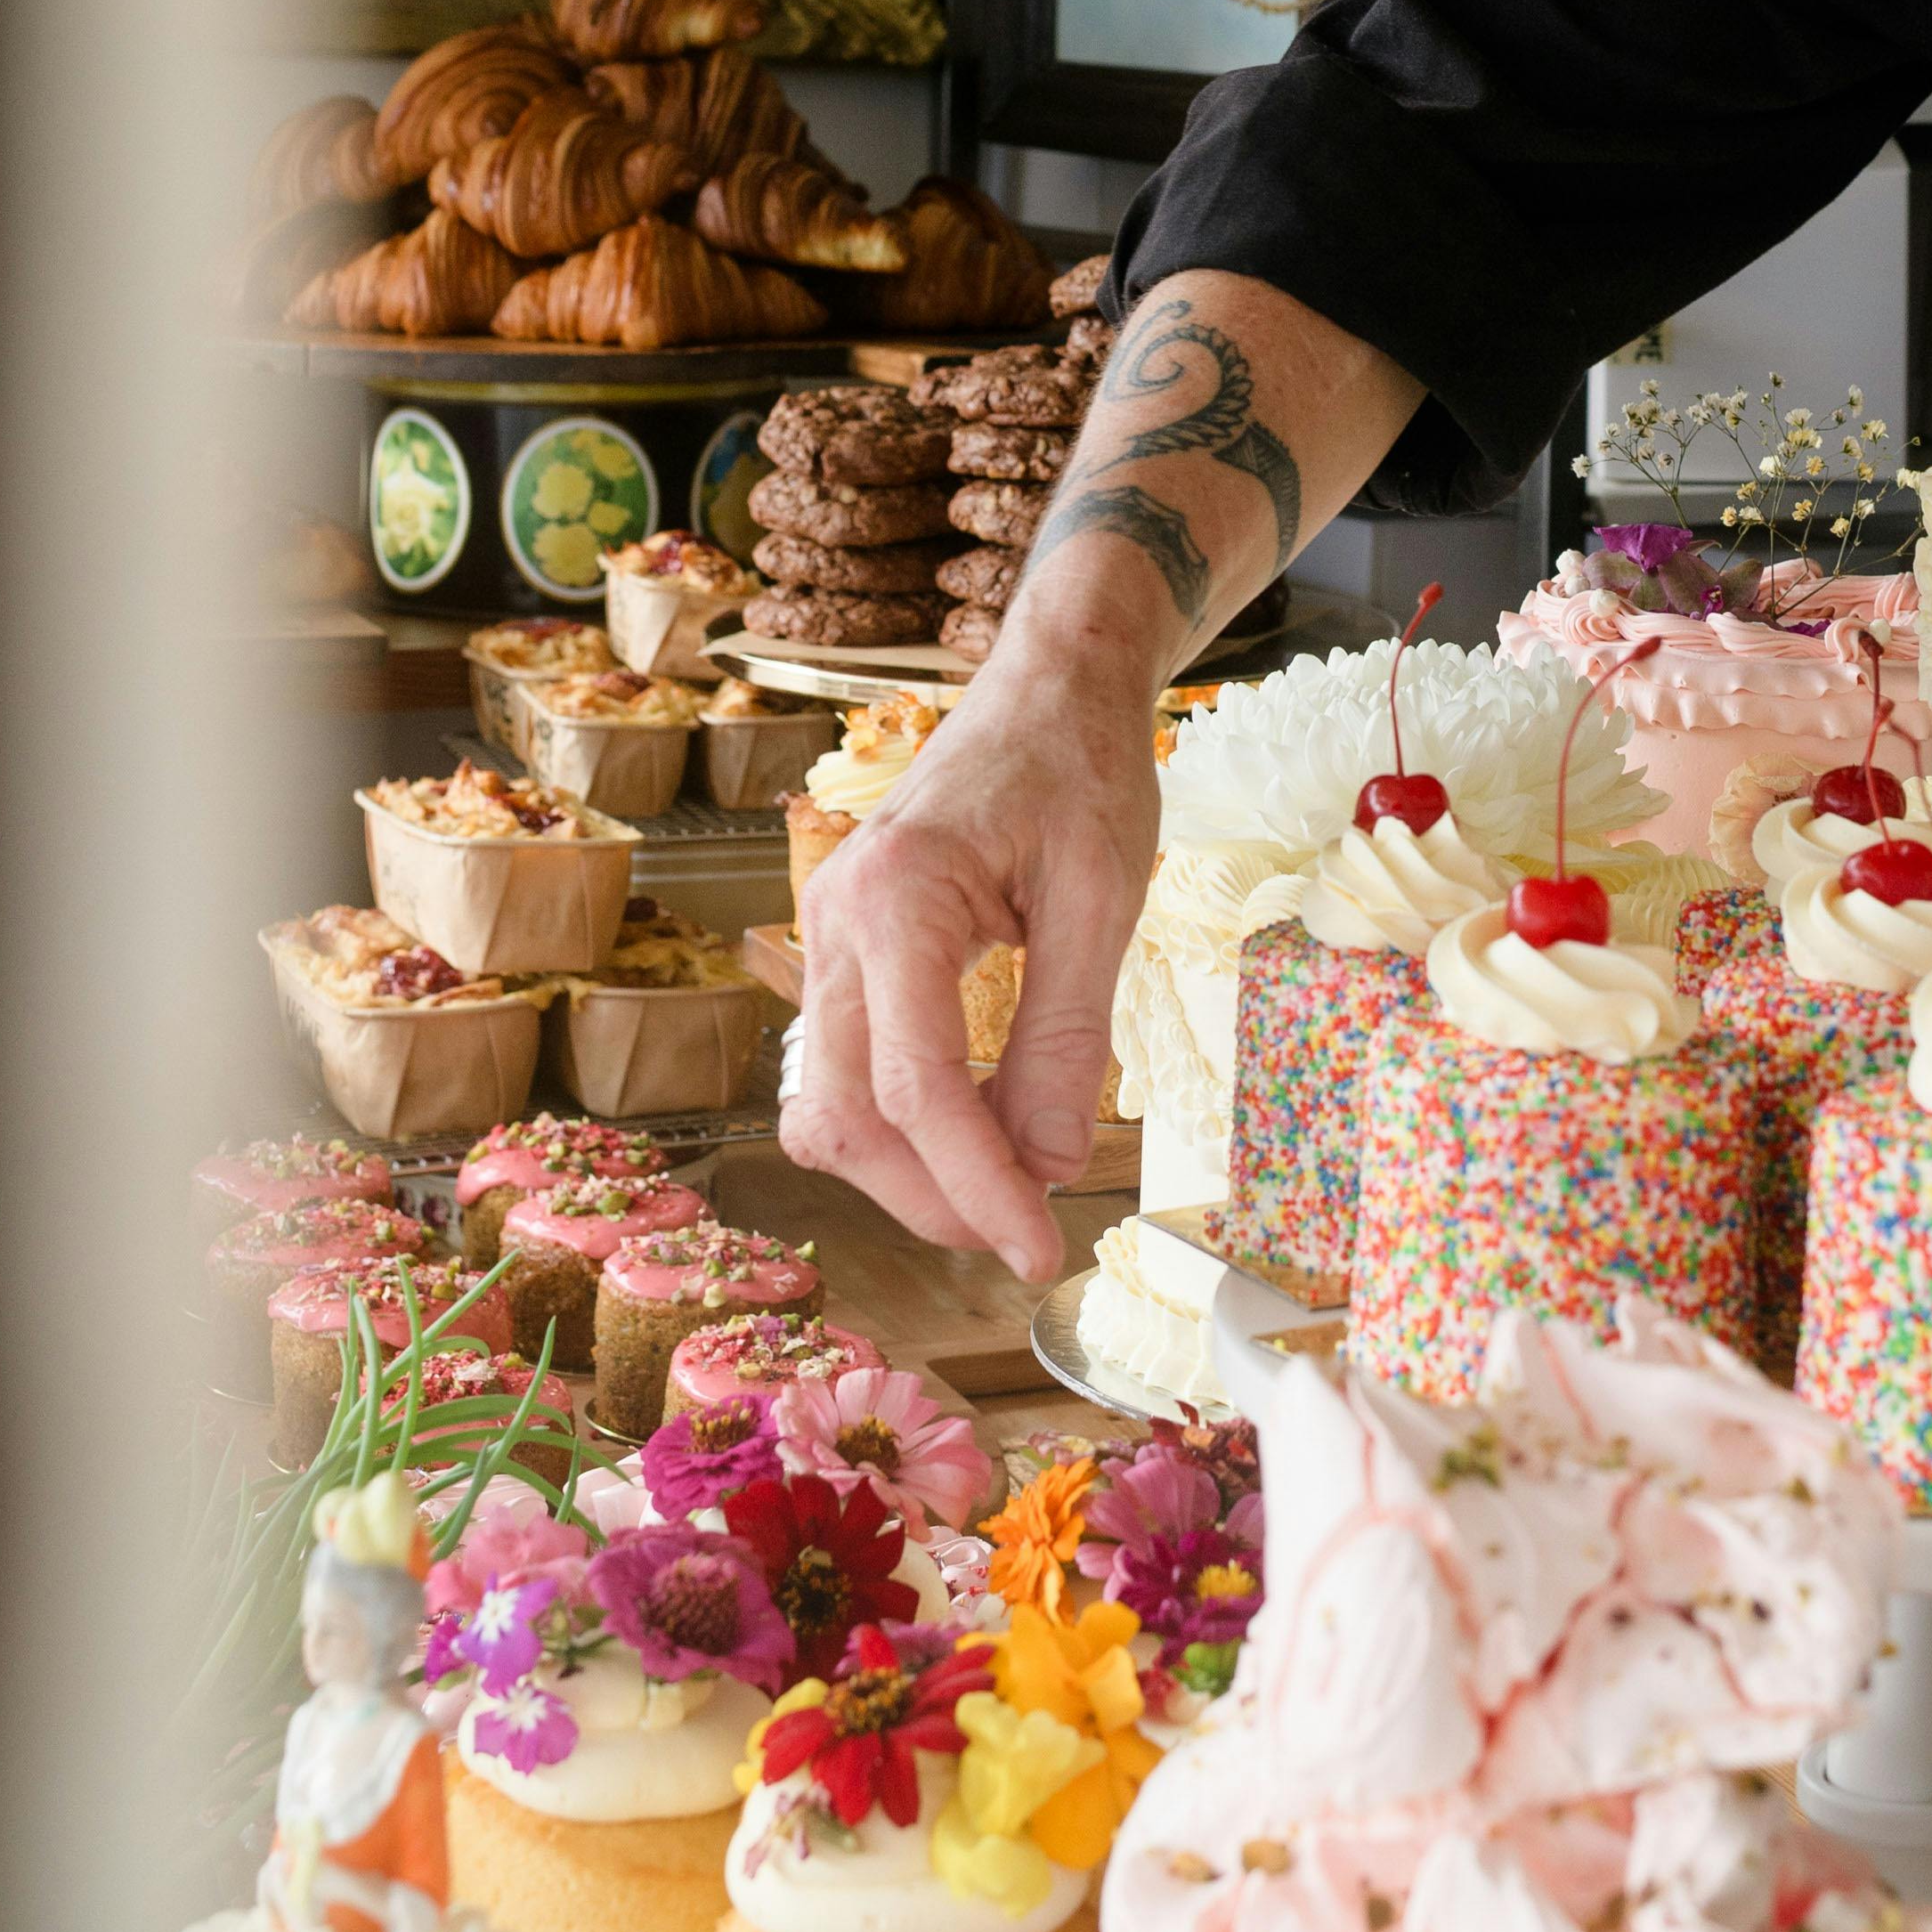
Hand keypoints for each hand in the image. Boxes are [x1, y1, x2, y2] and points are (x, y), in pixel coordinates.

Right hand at [778, 651, 1159, 1287]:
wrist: (1051, 683)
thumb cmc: (1082, 766)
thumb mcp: (1102, 898)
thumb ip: (1068, 1036)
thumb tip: (1044, 1167)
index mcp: (897, 897)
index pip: (915, 1089)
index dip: (974, 1185)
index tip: (1040, 1247)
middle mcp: (837, 920)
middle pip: (848, 1116)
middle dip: (933, 1194)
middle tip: (1030, 1230)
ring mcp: (830, 936)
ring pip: (829, 1106)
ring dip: (910, 1168)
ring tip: (1012, 1181)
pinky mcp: (848, 950)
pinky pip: (846, 1068)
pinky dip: (905, 1122)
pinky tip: (983, 1126)